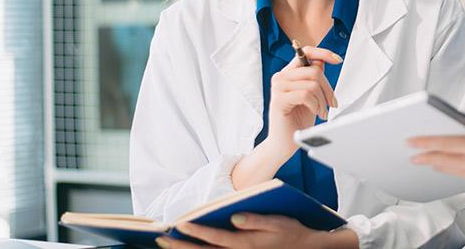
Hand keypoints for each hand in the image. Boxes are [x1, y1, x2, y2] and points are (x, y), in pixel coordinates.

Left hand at [155, 213, 347, 248]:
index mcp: (247, 243)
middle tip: (161, 239)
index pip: (216, 237)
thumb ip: (256, 219)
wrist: (303, 246)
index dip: (197, 231)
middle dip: (181, 246)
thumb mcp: (278, 221)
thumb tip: (234, 217)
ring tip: (166, 244)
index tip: (179, 224)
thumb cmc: (290, 231)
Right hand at [266, 46, 340, 144]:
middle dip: (328, 89)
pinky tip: (314, 112)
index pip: (305, 52)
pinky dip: (315, 105)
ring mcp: (278, 87)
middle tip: (331, 104)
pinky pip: (306, 95)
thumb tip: (322, 62)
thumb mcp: (310, 96)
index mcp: (288, 73)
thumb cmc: (297, 121)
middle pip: (314, 71)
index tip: (338, 60)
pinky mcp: (279, 99)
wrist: (283, 143)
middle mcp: (281, 77)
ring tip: (321, 111)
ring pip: (312, 83)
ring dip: (322, 100)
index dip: (324, 53)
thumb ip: (313, 79)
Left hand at [409, 116, 464, 190]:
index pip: (445, 144)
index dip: (425, 143)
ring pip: (457, 172)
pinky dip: (462, 170)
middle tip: (413, 156)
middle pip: (445, 163)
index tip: (411, 142)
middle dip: (426, 159)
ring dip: (442, 166)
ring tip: (430, 162)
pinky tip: (458, 167)